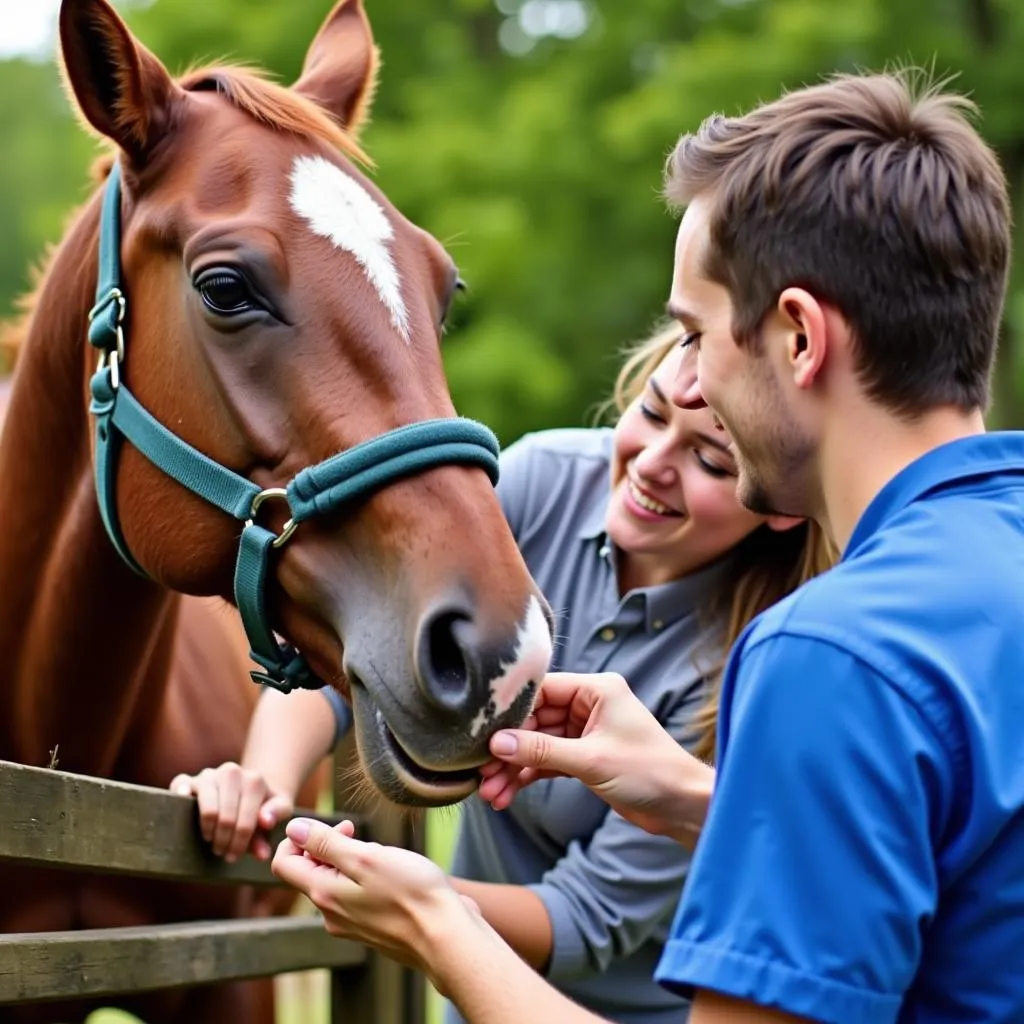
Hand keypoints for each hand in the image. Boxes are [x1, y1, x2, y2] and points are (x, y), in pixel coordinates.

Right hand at [169, 762, 293, 861]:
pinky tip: (184, 805)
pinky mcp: (189, 779)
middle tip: (223, 853)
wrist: (249, 789)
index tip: (235, 856)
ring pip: (207, 807)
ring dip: (208, 831)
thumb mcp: (279, 810)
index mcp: (254, 780)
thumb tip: (266, 822)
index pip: (245, 821)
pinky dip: (180, 794)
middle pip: (226, 817)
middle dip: (224, 841)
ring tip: (211, 840)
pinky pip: (180, 784)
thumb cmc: (263, 806)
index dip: (239, 844)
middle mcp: (231, 772)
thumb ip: (276, 816)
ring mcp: (209, 774)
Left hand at [272, 818, 482, 982]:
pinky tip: (393, 875)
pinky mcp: (370, 928)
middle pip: (310, 870)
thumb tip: (292, 829)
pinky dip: (366, 878)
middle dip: (330, 845)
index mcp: (323, 894)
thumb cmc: (411, 893)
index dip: (300, 838)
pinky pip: (355, 896)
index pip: (283, 864)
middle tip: (361, 834)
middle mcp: (330, 914)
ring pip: (335, 881)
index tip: (335, 827)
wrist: (446, 937)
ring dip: (351, 861)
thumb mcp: (366, 857)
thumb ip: (326, 844)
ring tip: (382, 855)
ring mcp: (350, 924)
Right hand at [478, 672, 712, 843]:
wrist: (683, 806)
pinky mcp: (584, 757)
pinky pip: (547, 762)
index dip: (511, 711)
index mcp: (596, 689)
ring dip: (514, 768)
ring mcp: (585, 731)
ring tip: (490, 793)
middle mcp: (589, 705)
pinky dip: (528, 777)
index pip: (542, 690)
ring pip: (537, 745)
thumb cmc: (650, 772)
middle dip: (508, 748)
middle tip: (481, 771)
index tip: (482, 730)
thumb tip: (497, 744)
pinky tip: (507, 794)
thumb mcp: (591, 760)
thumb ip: (542, 751)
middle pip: (535, 720)